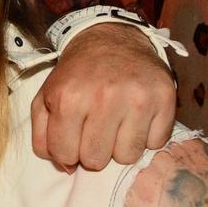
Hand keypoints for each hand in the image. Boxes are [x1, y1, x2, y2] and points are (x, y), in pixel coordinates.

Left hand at [31, 23, 175, 170]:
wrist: (110, 40)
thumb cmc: (75, 75)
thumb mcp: (44, 98)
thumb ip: (43, 137)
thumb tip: (65, 167)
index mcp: (68, 99)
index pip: (65, 155)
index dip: (67, 152)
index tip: (73, 137)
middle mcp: (104, 98)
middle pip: (97, 161)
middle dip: (92, 151)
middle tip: (95, 131)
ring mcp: (137, 99)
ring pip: (127, 157)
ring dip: (120, 147)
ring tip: (116, 124)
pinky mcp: (165, 98)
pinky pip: (155, 143)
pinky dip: (146, 136)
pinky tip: (136, 118)